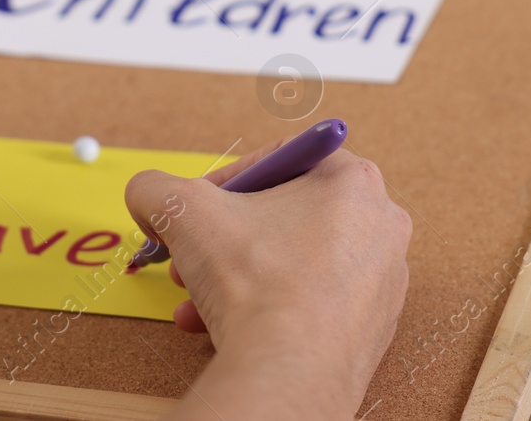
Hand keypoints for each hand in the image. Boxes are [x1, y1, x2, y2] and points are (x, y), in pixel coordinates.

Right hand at [125, 141, 410, 414]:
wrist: (289, 371)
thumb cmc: (256, 282)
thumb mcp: (184, 211)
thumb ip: (156, 188)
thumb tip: (148, 194)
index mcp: (352, 179)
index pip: (280, 160)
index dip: (227, 181)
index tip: (201, 207)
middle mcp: (379, 224)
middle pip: (285, 215)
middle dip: (228, 237)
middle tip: (196, 255)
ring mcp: (382, 279)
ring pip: (294, 263)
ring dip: (238, 276)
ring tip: (200, 297)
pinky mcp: (373, 327)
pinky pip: (310, 303)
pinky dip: (268, 308)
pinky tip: (224, 325)